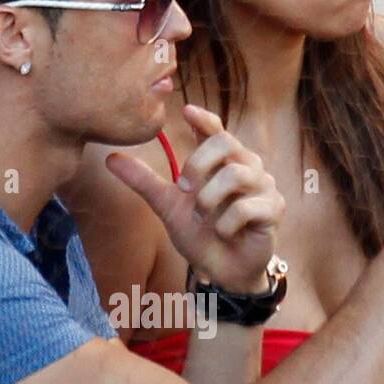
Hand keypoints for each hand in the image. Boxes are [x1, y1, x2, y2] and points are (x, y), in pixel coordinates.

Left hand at [104, 104, 284, 292]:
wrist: (222, 271)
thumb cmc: (201, 235)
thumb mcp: (168, 207)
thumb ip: (144, 182)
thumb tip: (110, 158)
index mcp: (223, 161)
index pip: (216, 129)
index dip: (204, 119)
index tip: (186, 112)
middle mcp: (246, 166)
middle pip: (226, 143)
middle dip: (198, 166)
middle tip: (184, 190)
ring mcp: (264, 186)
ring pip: (236, 175)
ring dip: (210, 200)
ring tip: (205, 218)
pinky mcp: (274, 209)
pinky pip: (245, 208)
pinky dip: (225, 225)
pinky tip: (225, 233)